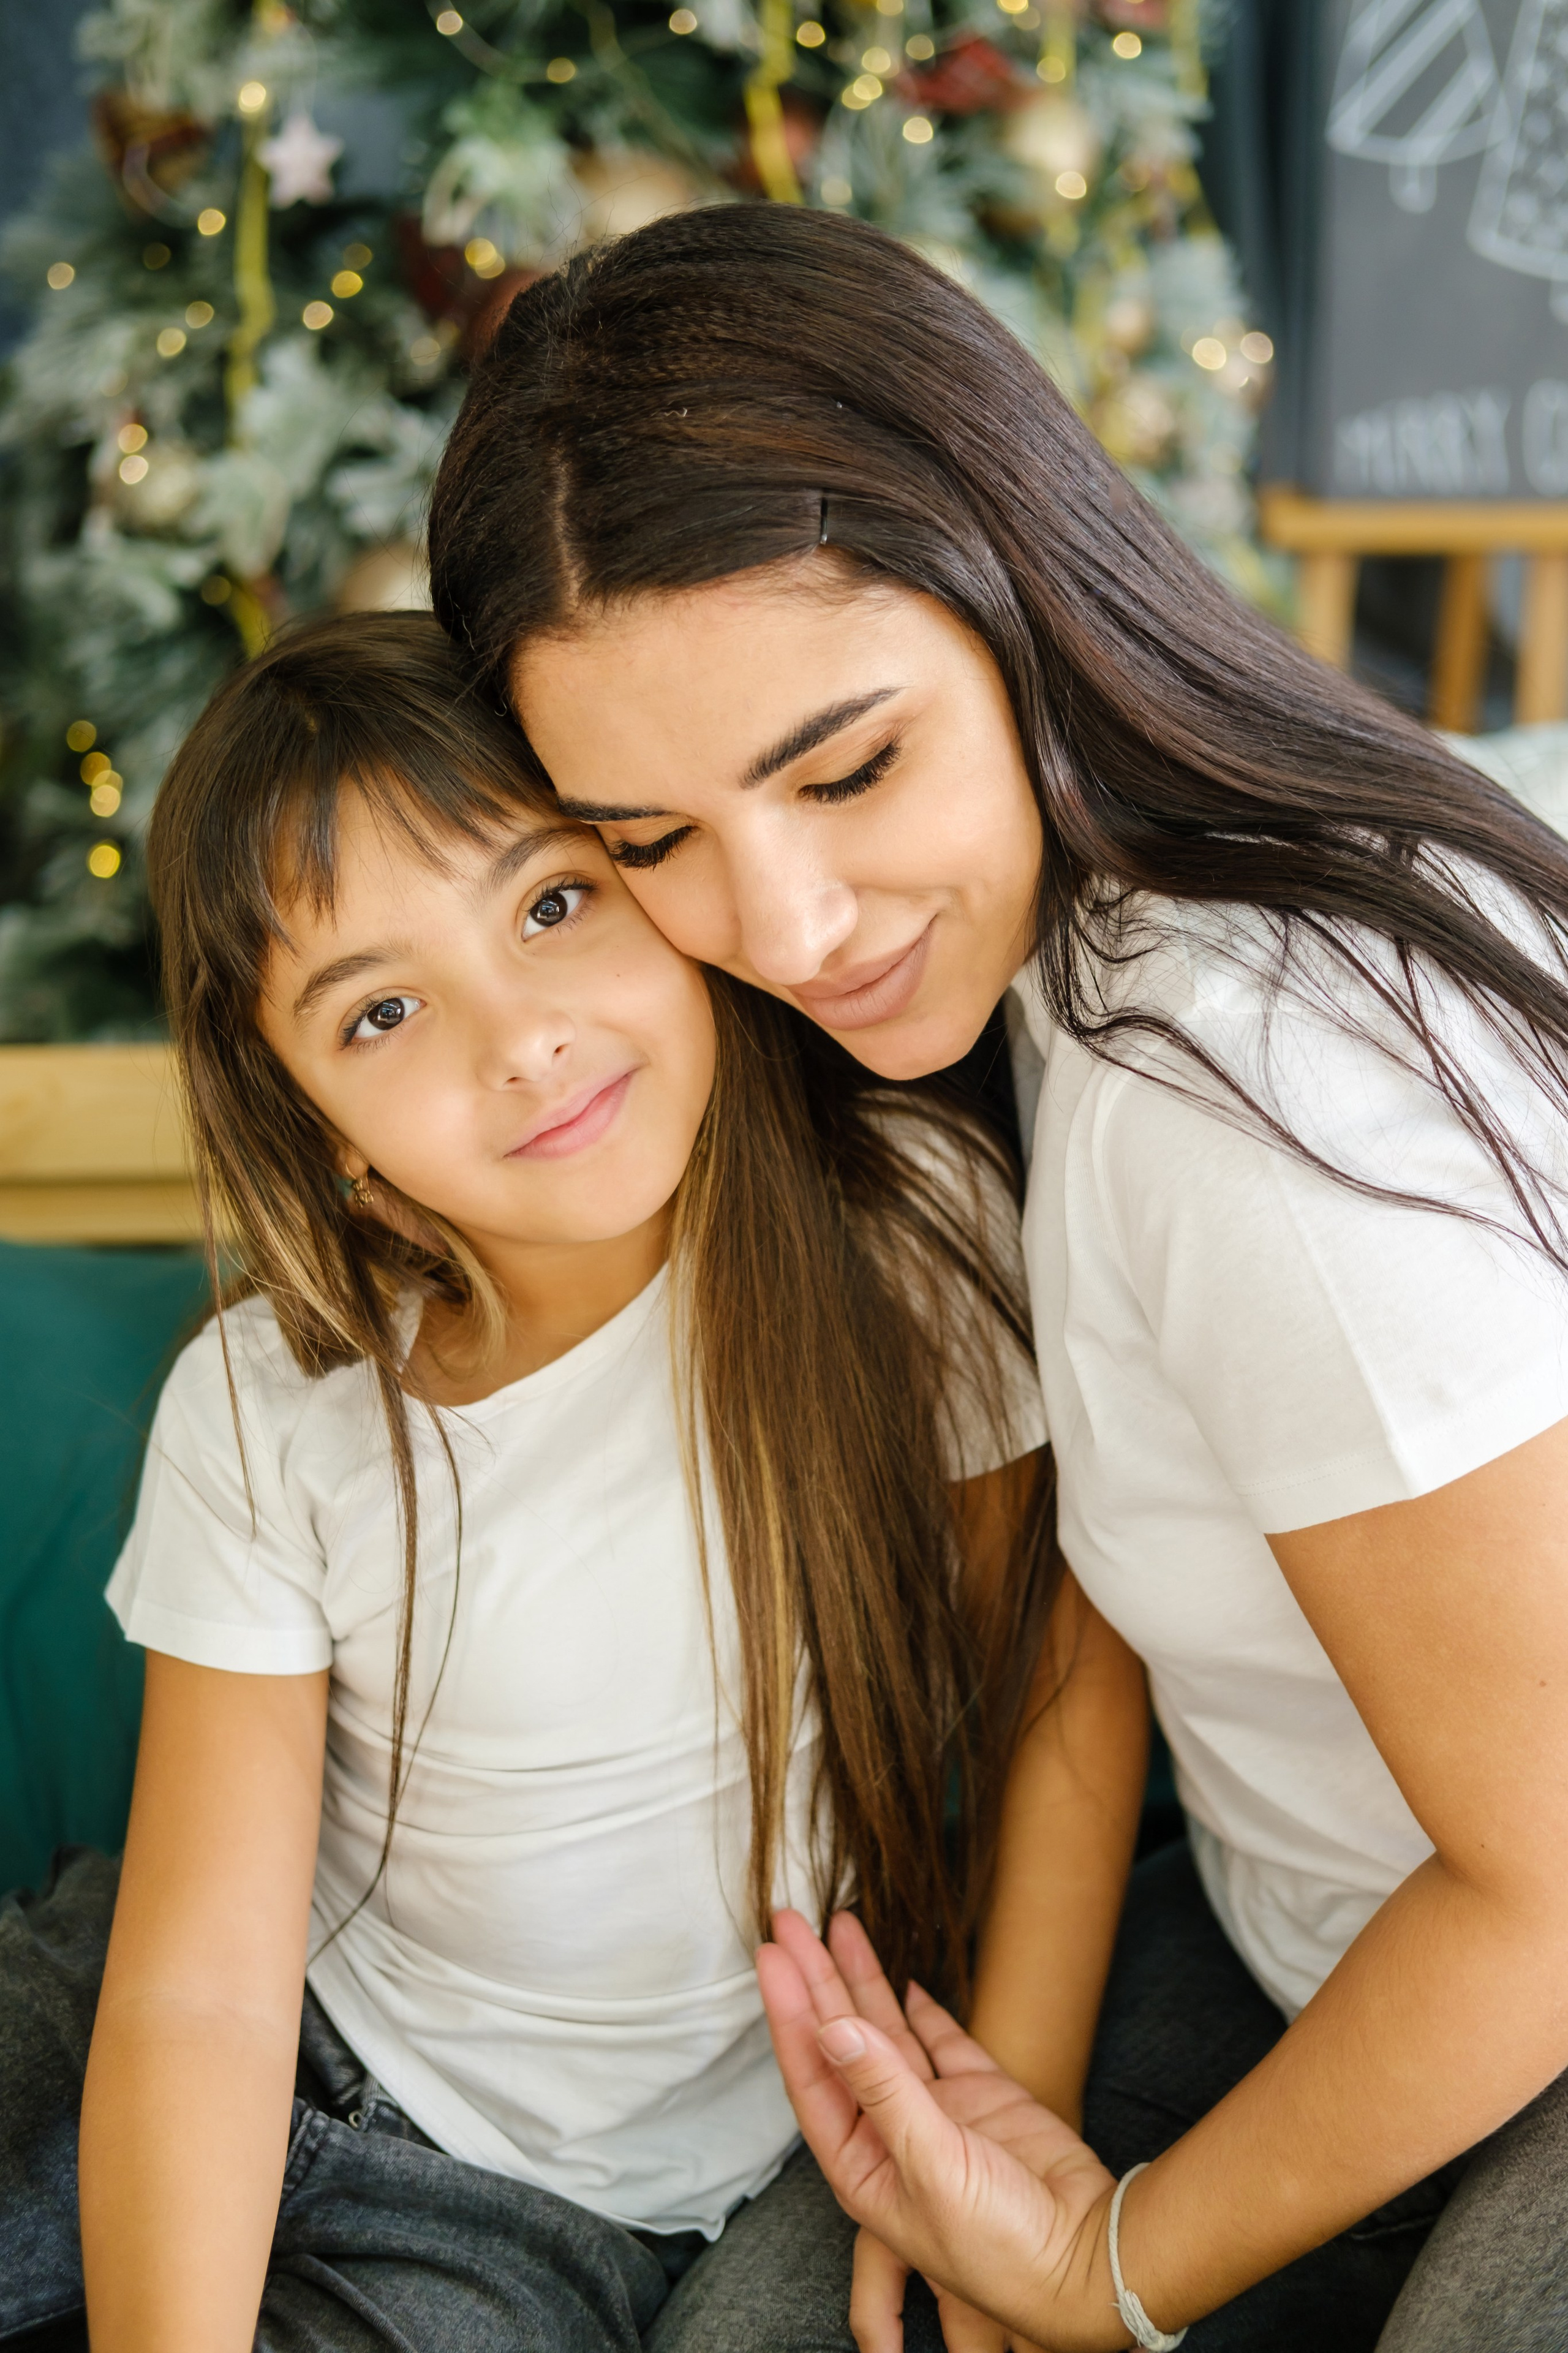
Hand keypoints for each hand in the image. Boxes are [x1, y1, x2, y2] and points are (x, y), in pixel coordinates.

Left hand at [758, 1911, 1125, 2352]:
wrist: (1087, 2259)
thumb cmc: (1001, 2246)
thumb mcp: (932, 2167)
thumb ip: (885, 2091)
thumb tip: (832, 2027)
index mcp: (863, 2166)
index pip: (811, 2075)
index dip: (789, 2012)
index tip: (772, 1955)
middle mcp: (891, 2134)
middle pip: (841, 2042)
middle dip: (815, 1981)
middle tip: (788, 1921)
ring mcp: (938, 2113)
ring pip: (887, 2033)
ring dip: (862, 1980)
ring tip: (838, 1924)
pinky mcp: (983, 2096)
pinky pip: (942, 2042)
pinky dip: (922, 2010)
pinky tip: (901, 1979)